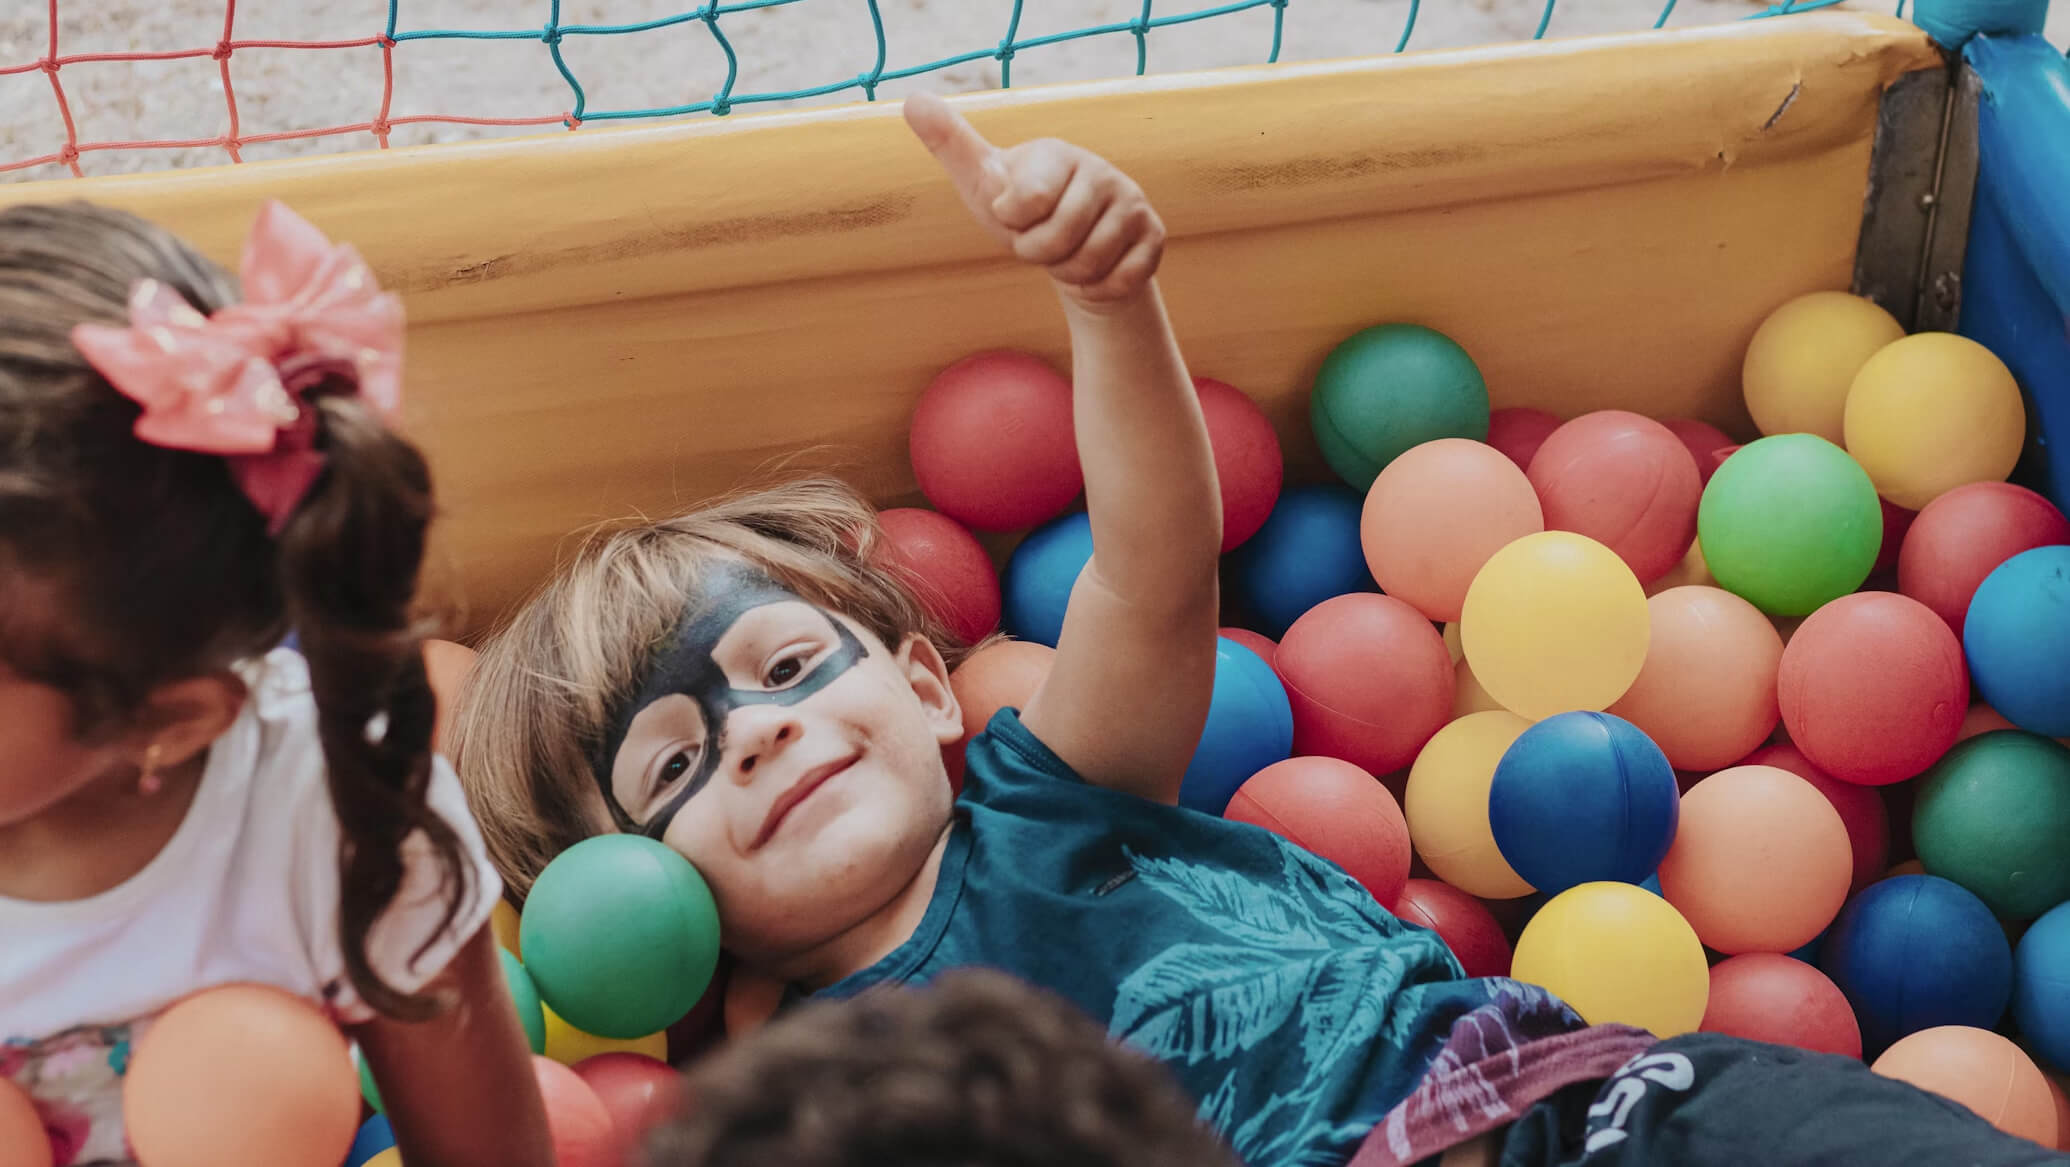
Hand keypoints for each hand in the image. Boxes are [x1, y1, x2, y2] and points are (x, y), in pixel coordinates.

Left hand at [904, 93, 1164, 305]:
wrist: (1074, 248)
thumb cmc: (1021, 212)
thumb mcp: (982, 184)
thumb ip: (951, 144)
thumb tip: (913, 100)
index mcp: (1056, 152)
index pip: (1025, 204)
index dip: (1013, 224)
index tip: (1015, 212)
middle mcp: (1100, 169)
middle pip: (1055, 241)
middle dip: (1037, 254)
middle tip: (1040, 241)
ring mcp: (1132, 201)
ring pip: (1088, 264)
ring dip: (1067, 273)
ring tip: (1066, 253)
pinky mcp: (1154, 235)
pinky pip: (1120, 280)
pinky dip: (1098, 287)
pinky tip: (1094, 270)